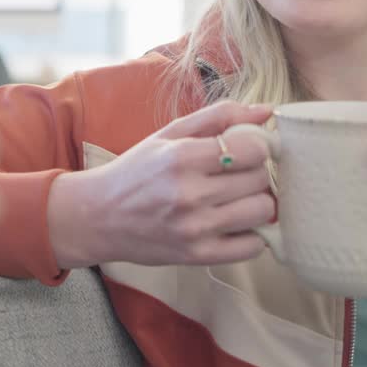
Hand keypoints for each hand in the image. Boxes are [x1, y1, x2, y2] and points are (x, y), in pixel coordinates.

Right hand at [49, 101, 275, 267]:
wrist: (98, 217)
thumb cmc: (137, 170)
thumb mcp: (169, 134)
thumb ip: (218, 116)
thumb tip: (267, 110)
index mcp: (181, 157)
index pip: (253, 149)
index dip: (257, 145)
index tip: (246, 148)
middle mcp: (189, 194)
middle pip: (259, 179)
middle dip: (255, 172)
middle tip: (238, 173)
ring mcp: (195, 229)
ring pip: (262, 211)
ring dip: (257, 201)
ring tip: (238, 197)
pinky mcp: (197, 256)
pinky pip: (252, 247)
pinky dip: (252, 234)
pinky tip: (235, 223)